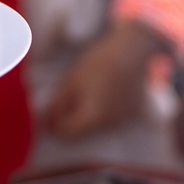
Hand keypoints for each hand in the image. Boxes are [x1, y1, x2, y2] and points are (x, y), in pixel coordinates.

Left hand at [46, 21, 171, 138]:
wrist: (131, 50)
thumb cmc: (97, 63)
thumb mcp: (71, 81)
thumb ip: (58, 105)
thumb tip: (49, 122)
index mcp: (91, 118)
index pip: (67, 133)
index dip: (56, 123)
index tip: (54, 111)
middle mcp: (109, 124)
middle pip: (84, 130)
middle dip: (73, 118)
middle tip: (73, 95)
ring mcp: (124, 119)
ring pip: (99, 125)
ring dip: (91, 114)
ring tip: (93, 90)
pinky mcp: (134, 112)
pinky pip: (114, 117)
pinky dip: (107, 110)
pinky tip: (108, 91)